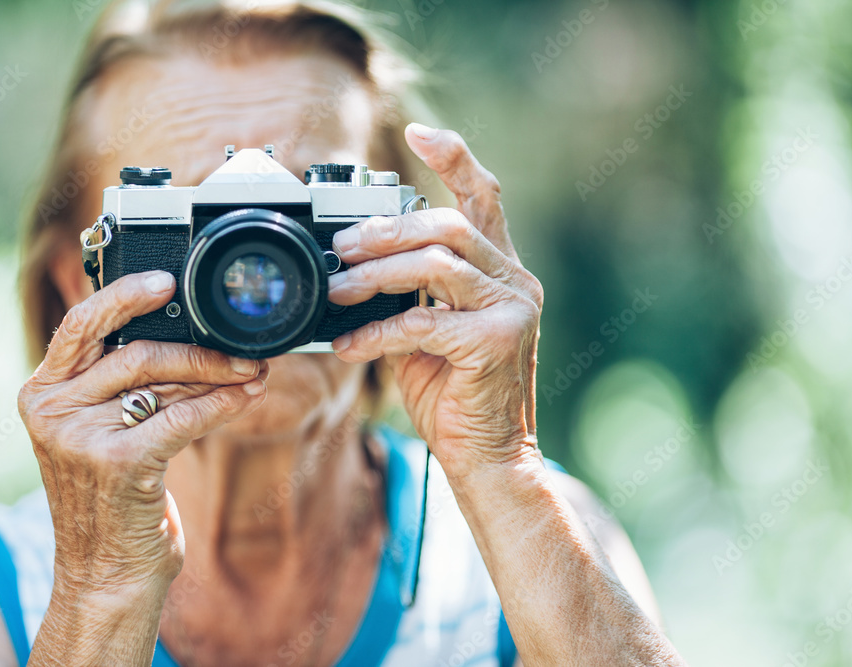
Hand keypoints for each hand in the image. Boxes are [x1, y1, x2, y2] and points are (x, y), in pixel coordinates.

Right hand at [17, 271, 267, 593]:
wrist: (106, 575)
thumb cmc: (112, 500)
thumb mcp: (99, 433)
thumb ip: (121, 387)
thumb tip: (187, 337)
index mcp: (42, 394)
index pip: (81, 325)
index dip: (126, 295)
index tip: (169, 281)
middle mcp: (52, 411)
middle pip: (136, 351)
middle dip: (199, 350)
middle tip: (243, 352)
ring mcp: (80, 437)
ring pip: (162, 380)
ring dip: (219, 374)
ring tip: (253, 371)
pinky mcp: (117, 463)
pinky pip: (183, 417)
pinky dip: (222, 403)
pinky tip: (246, 396)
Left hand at [329, 124, 543, 478]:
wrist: (487, 458)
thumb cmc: (453, 393)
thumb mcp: (426, 331)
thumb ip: (408, 293)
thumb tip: (353, 267)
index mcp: (500, 270)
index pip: (484, 197)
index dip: (454, 158)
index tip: (418, 132)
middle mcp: (515, 281)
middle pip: (447, 224)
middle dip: (386, 229)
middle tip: (341, 247)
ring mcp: (512, 309)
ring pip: (435, 265)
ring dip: (375, 276)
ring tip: (336, 290)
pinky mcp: (497, 342)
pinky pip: (422, 322)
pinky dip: (376, 332)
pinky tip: (348, 346)